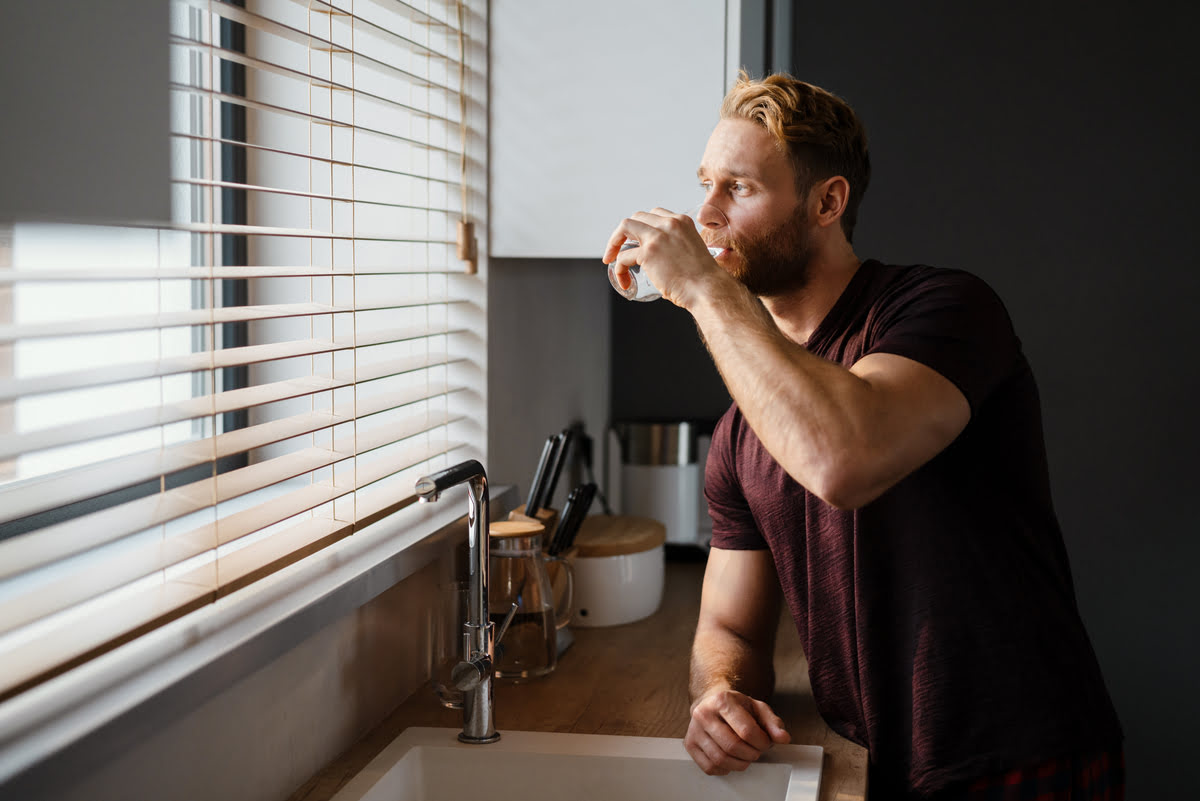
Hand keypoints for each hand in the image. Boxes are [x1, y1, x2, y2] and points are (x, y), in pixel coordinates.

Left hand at [602, 208, 723, 307]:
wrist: (708, 289)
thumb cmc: (703, 279)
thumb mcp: (692, 251)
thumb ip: (677, 248)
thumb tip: (661, 263)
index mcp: (683, 221)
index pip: (655, 215)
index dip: (643, 228)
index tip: (638, 242)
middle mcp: (670, 223)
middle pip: (637, 217)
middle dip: (624, 233)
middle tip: (619, 250)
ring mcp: (657, 236)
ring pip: (625, 227)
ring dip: (614, 243)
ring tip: (611, 259)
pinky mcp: (648, 253)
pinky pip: (623, 257)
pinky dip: (619, 269)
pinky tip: (624, 280)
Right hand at [684, 688, 790, 775]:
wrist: (712, 702)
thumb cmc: (737, 707)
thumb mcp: (758, 708)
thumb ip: (773, 723)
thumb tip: (783, 738)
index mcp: (722, 700)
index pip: (746, 731)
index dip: (762, 742)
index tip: (765, 742)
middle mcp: (703, 714)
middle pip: (732, 747)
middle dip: (751, 754)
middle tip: (757, 751)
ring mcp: (694, 730)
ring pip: (720, 759)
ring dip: (740, 764)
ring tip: (746, 756)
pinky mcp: (690, 744)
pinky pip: (709, 767)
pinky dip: (725, 769)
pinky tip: (731, 759)